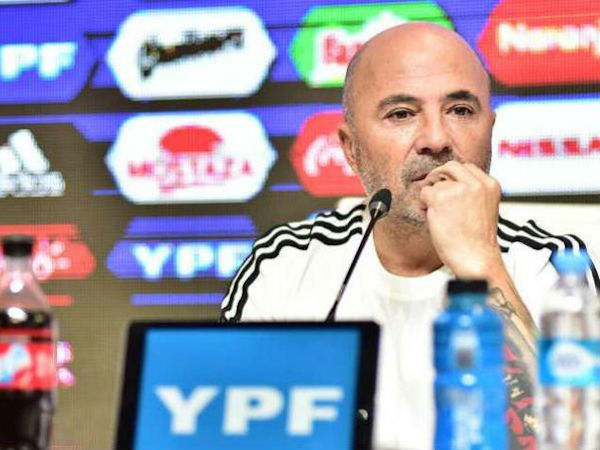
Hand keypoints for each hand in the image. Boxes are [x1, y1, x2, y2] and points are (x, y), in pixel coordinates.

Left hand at [419, 160, 502, 278]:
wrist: (476, 258)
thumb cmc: (477, 240)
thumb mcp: (484, 208)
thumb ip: (472, 193)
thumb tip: (449, 183)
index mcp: (490, 185)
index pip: (467, 168)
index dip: (453, 176)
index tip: (446, 185)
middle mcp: (476, 183)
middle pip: (450, 166)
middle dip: (438, 176)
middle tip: (432, 189)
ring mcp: (459, 189)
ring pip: (436, 181)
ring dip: (432, 194)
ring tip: (437, 212)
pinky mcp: (441, 197)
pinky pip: (424, 193)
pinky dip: (424, 204)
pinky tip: (432, 216)